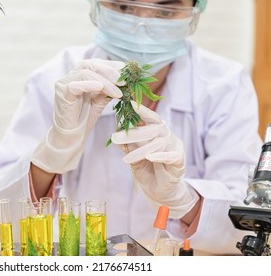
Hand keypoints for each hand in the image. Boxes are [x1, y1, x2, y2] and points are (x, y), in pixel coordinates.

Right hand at [32, 59, 123, 173]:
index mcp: (80, 75)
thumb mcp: (101, 100)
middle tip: (125, 81)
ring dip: (105, 82)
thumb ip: (109, 89)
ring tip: (118, 92)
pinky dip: (89, 85)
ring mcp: (64, 83)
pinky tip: (100, 88)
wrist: (72, 135)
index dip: (112, 66)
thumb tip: (126, 80)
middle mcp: (71, 75)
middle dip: (110, 71)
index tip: (128, 72)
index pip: (97, 63)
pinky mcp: (62, 93)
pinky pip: (75, 85)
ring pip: (86, 73)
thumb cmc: (85, 117)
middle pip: (91, 64)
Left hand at [111, 101, 198, 217]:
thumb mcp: (135, 158)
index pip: (151, 118)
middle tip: (115, 137)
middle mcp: (168, 137)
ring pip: (158, 143)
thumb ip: (129, 147)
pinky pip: (171, 156)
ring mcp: (175, 148)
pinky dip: (160, 156)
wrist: (160, 191)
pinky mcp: (179, 161)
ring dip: (140, 149)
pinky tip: (149, 157)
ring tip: (126, 158)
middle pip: (152, 130)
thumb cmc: (148, 170)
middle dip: (133, 133)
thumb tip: (117, 136)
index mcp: (158, 132)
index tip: (129, 104)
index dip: (142, 111)